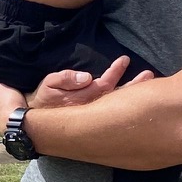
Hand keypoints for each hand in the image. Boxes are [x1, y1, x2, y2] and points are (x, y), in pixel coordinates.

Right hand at [0, 58, 154, 131]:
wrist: (31, 122)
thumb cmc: (41, 99)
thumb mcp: (48, 84)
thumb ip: (65, 78)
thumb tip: (87, 77)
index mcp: (82, 99)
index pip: (104, 85)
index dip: (115, 73)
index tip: (125, 60)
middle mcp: (91, 107)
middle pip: (116, 95)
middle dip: (134, 85)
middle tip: (149, 74)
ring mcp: (92, 113)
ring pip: (115, 102)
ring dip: (131, 91)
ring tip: (147, 80)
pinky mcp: (90, 115)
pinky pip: (109, 105)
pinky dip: (122, 99)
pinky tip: (132, 93)